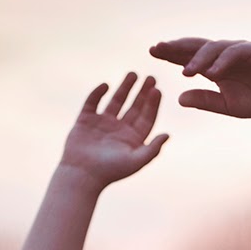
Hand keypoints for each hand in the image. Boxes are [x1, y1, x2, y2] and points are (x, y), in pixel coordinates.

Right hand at [59, 72, 168, 188]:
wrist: (82, 175)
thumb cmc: (110, 172)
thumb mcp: (135, 161)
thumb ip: (153, 149)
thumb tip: (168, 134)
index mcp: (133, 139)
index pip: (147, 117)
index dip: (152, 104)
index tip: (157, 90)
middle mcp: (120, 129)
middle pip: (134, 106)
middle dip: (142, 92)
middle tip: (150, 77)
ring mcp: (103, 124)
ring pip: (116, 101)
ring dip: (124, 87)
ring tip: (133, 73)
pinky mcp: (85, 120)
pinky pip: (92, 102)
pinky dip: (98, 93)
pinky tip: (105, 85)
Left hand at [149, 38, 250, 120]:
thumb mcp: (225, 105)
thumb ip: (204, 100)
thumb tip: (178, 98)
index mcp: (216, 64)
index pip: (190, 55)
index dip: (171, 53)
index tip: (152, 52)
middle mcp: (226, 53)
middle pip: (197, 45)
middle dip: (177, 46)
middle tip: (157, 48)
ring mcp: (241, 49)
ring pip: (215, 48)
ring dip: (199, 58)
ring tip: (185, 72)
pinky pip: (236, 53)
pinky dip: (223, 61)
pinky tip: (211, 72)